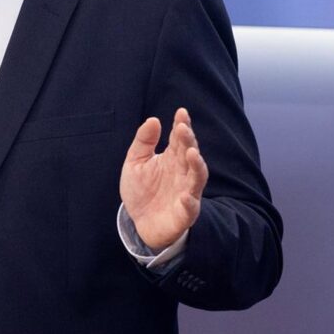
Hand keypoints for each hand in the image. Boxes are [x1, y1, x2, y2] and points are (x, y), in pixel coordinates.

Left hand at [119, 107, 207, 250]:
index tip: (181, 112)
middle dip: (188, 141)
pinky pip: (191, 207)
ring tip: (192, 153)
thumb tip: (154, 120)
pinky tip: (186, 195)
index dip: (182, 125)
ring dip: (197, 165)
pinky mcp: (184, 213)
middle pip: (190, 153)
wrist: (140, 222)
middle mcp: (183, 172)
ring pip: (198, 177)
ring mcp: (186, 192)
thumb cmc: (141, 190)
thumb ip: (143, 142)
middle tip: (183, 128)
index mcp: (172, 158)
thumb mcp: (135, 162)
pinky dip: (190, 201)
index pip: (180, 139)